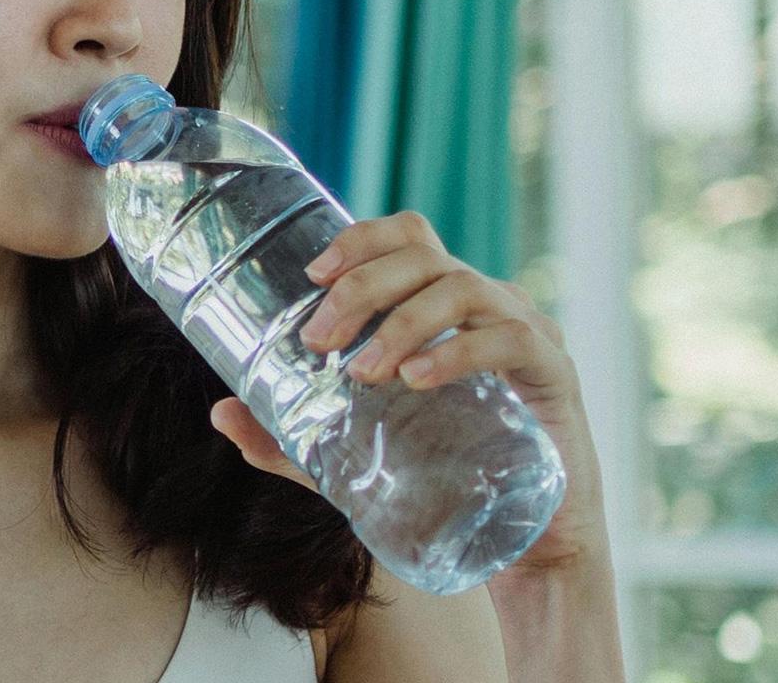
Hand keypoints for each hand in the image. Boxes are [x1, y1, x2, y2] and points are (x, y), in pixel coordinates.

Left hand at [204, 210, 612, 580]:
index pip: (408, 236)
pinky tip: (418, 379)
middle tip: (318, 340)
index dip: (361, 239)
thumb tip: (221, 413)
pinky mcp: (556, 373)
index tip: (312, 274)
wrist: (522, 541)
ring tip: (363, 371)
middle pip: (424, 255)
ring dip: (401, 323)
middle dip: (362, 288)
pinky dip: (458, 351)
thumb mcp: (352, 455)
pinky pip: (510, 339)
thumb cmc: (440, 478)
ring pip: (462, 288)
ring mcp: (526, 331)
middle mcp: (486, 302)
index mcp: (442, 302)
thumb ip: (290, 437)